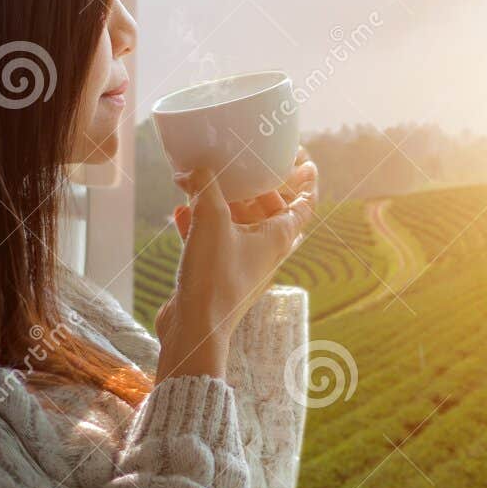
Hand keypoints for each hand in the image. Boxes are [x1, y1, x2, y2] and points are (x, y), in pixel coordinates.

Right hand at [154, 152, 317, 381]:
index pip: (305, 203)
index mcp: (279, 237)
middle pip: (271, 210)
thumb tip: (194, 168)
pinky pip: (212, 240)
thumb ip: (205, 186)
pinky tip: (179, 210)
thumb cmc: (215, 277)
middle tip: (244, 165)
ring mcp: (241, 262)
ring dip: (224, 203)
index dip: (307, 180)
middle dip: (258, 186)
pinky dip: (199, 223)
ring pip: (239, 224)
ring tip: (203, 181)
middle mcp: (266, 250)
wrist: (194, 328)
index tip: (303, 159)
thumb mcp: (212, 220)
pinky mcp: (217, 273)